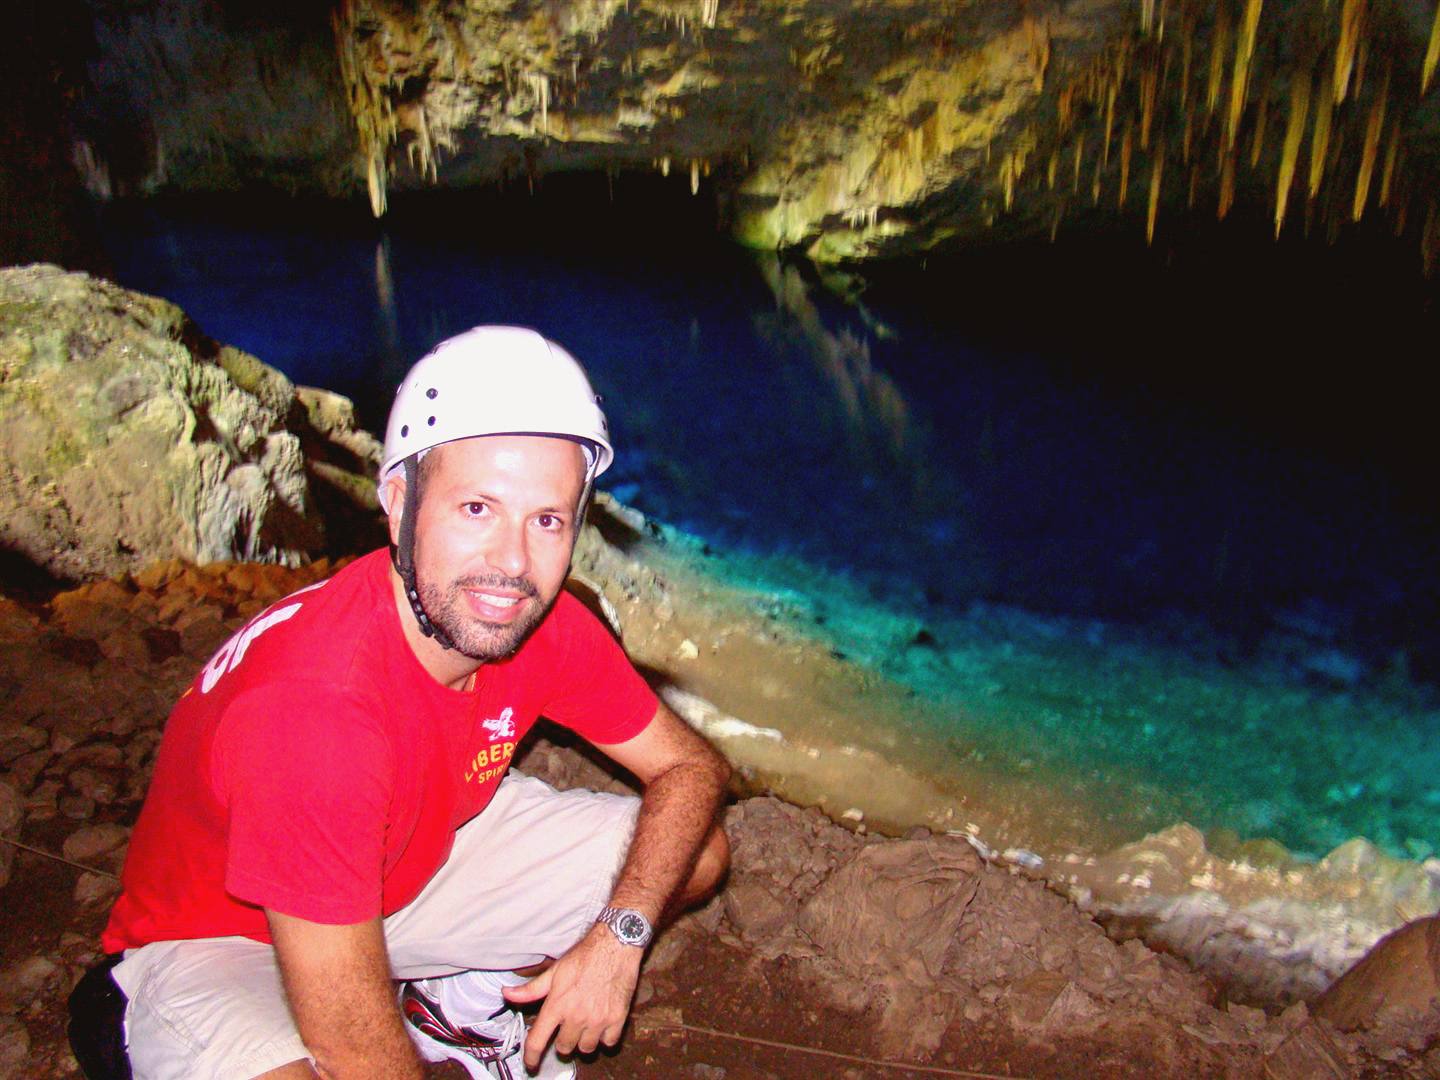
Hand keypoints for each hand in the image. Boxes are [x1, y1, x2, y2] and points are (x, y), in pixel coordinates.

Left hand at [502, 924, 642, 1069]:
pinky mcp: (617, 1019)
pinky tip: (602, 1024)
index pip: (537, 1041)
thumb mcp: (554, 971)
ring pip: (586, 1048)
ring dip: (583, 1041)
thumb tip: (507, 994)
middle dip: (562, 1040)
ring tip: (585, 1025)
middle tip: (567, 1026)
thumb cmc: (584, 957)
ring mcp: (597, 1020)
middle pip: (563, 1048)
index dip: (531, 1056)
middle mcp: (576, 1017)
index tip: (531, 1063)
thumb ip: (531, 989)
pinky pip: (608, 1043)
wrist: (615, 946)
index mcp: (557, 1005)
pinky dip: (604, 1037)